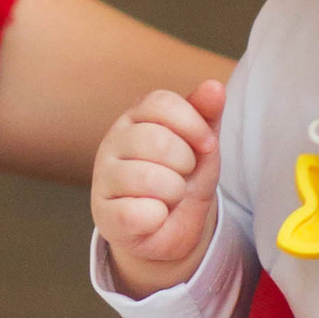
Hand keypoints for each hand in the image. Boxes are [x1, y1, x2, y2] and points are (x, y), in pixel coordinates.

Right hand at [92, 77, 227, 293]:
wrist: (170, 231)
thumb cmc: (182, 180)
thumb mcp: (200, 146)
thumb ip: (206, 115)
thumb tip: (214, 86)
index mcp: (135, 118)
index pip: (161, 102)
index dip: (193, 124)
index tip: (207, 146)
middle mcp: (112, 142)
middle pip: (157, 140)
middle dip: (185, 164)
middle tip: (181, 176)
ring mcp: (104, 178)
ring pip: (149, 178)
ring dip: (173, 193)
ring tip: (167, 197)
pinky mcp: (104, 215)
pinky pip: (142, 213)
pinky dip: (159, 218)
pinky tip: (153, 217)